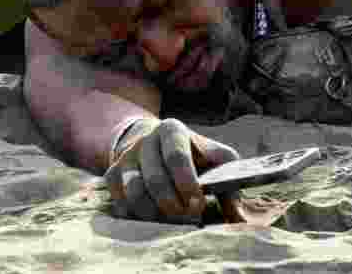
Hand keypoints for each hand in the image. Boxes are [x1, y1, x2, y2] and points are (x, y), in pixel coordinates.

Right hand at [104, 118, 239, 223]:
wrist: (152, 141)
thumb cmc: (193, 154)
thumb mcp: (215, 157)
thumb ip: (229, 182)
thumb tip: (238, 218)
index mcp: (172, 130)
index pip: (176, 156)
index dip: (187, 182)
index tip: (198, 202)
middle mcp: (145, 141)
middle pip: (155, 179)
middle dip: (173, 204)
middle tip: (188, 216)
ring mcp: (126, 158)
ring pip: (134, 192)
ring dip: (154, 213)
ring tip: (171, 220)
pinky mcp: (112, 175)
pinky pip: (120, 202)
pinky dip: (137, 216)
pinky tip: (153, 217)